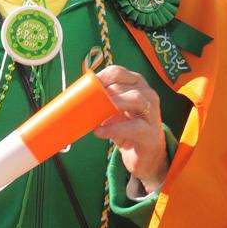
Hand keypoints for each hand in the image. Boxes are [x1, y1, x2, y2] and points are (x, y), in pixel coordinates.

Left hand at [94, 65, 167, 192]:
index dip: (101, 77)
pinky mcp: (151, 133)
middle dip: (105, 91)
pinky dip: (114, 128)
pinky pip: (134, 127)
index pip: (118, 72)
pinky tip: (100, 132)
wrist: (147, 156)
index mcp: (136, 85)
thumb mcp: (114, 113)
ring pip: (135, 99)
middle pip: (125, 85)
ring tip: (97, 114)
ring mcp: (152, 113)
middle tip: (89, 101)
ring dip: (113, 104)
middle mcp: (148, 94)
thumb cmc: (127, 128)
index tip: (86, 86)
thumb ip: (100, 104)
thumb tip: (74, 100)